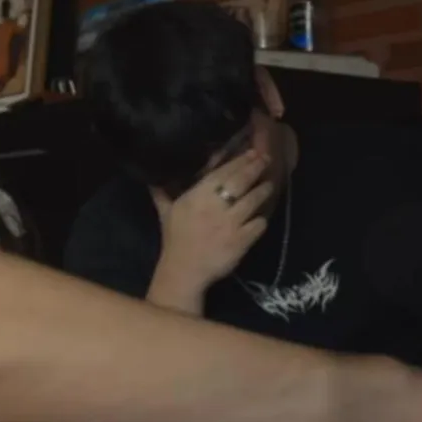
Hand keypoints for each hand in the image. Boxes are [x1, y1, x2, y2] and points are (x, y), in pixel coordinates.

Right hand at [151, 150, 273, 293]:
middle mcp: (216, 206)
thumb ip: (162, 193)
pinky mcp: (242, 240)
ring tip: (269, 184)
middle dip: (255, 168)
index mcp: (198, 195)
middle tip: (266, 159)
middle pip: (241, 181)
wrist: (184, 270)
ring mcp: (231, 223)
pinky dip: (262, 219)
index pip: (223, 172)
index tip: (252, 152)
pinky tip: (263, 216)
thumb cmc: (174, 239)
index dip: (240, 161)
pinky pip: (258, 224)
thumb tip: (151, 178)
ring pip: (254, 200)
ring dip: (263, 190)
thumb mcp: (166, 212)